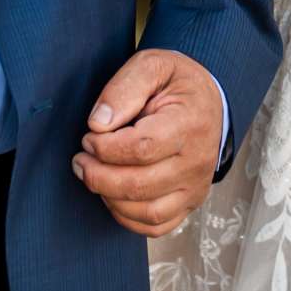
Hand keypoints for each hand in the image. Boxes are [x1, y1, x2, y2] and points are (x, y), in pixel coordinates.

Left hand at [73, 49, 222, 237]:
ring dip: (109, 197)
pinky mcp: (189, 203)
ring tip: (93, 175)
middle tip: (81, 160)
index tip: (89, 137)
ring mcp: (195, 187)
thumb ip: (124, 87)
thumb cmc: (177, 84)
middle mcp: (197, 162)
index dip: (106, 148)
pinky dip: (127, 218)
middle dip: (98, 175)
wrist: (209, 102)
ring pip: (146, 211)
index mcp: (190, 124)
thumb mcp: (154, 65)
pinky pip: (156, 226)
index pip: (142, 148)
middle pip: (139, 185)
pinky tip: (112, 195)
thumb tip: (98, 123)